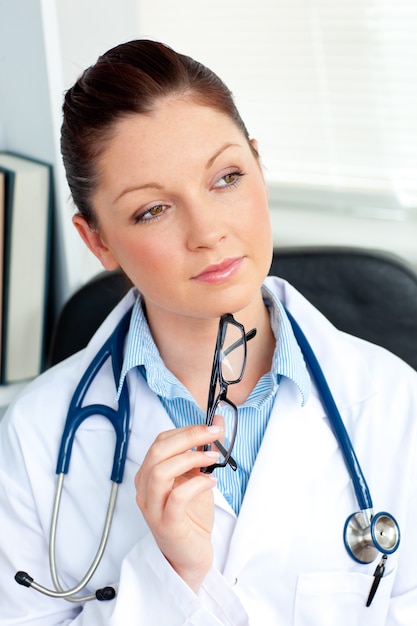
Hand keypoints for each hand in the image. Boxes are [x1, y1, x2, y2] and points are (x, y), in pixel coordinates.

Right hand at [135, 424, 221, 591]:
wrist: (191, 556)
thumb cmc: (192, 516)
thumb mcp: (199, 477)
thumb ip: (205, 451)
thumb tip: (219, 422)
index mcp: (149, 474)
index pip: (160, 442)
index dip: (186, 430)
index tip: (211, 427)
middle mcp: (145, 489)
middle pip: (157, 452)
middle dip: (188, 437)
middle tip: (214, 435)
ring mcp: (153, 507)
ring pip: (160, 472)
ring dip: (190, 458)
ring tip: (213, 458)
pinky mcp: (167, 525)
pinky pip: (177, 498)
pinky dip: (196, 484)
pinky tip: (211, 482)